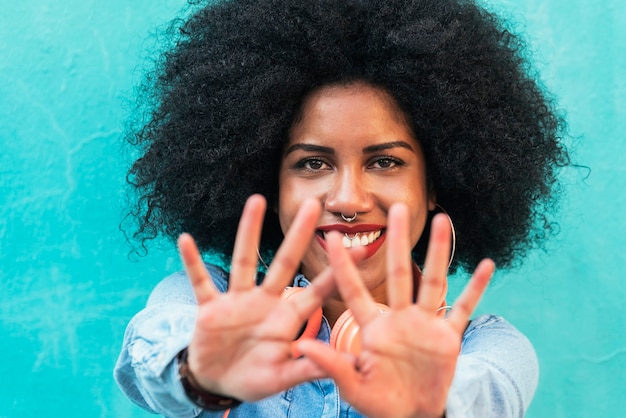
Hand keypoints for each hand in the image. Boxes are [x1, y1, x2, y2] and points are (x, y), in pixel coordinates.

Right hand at [178, 194, 334, 400]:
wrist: (217, 383)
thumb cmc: (254, 378)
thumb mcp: (281, 377)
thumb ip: (306, 370)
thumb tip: (338, 365)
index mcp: (286, 318)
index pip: (317, 290)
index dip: (338, 272)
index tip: (362, 249)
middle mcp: (265, 302)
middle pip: (284, 262)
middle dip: (298, 235)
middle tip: (313, 204)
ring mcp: (237, 302)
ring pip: (244, 261)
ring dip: (248, 232)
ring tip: (256, 200)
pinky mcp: (211, 308)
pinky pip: (201, 281)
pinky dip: (192, 262)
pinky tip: (185, 240)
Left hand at [297, 204, 494, 417]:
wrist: (412, 416)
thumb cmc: (379, 402)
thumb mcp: (352, 386)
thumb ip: (331, 365)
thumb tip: (302, 345)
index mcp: (373, 329)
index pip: (354, 291)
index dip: (343, 266)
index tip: (331, 237)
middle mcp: (399, 319)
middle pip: (399, 273)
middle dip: (398, 242)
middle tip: (397, 209)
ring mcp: (425, 325)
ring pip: (432, 281)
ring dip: (437, 252)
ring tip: (442, 220)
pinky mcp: (448, 338)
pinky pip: (462, 309)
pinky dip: (475, 289)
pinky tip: (487, 266)